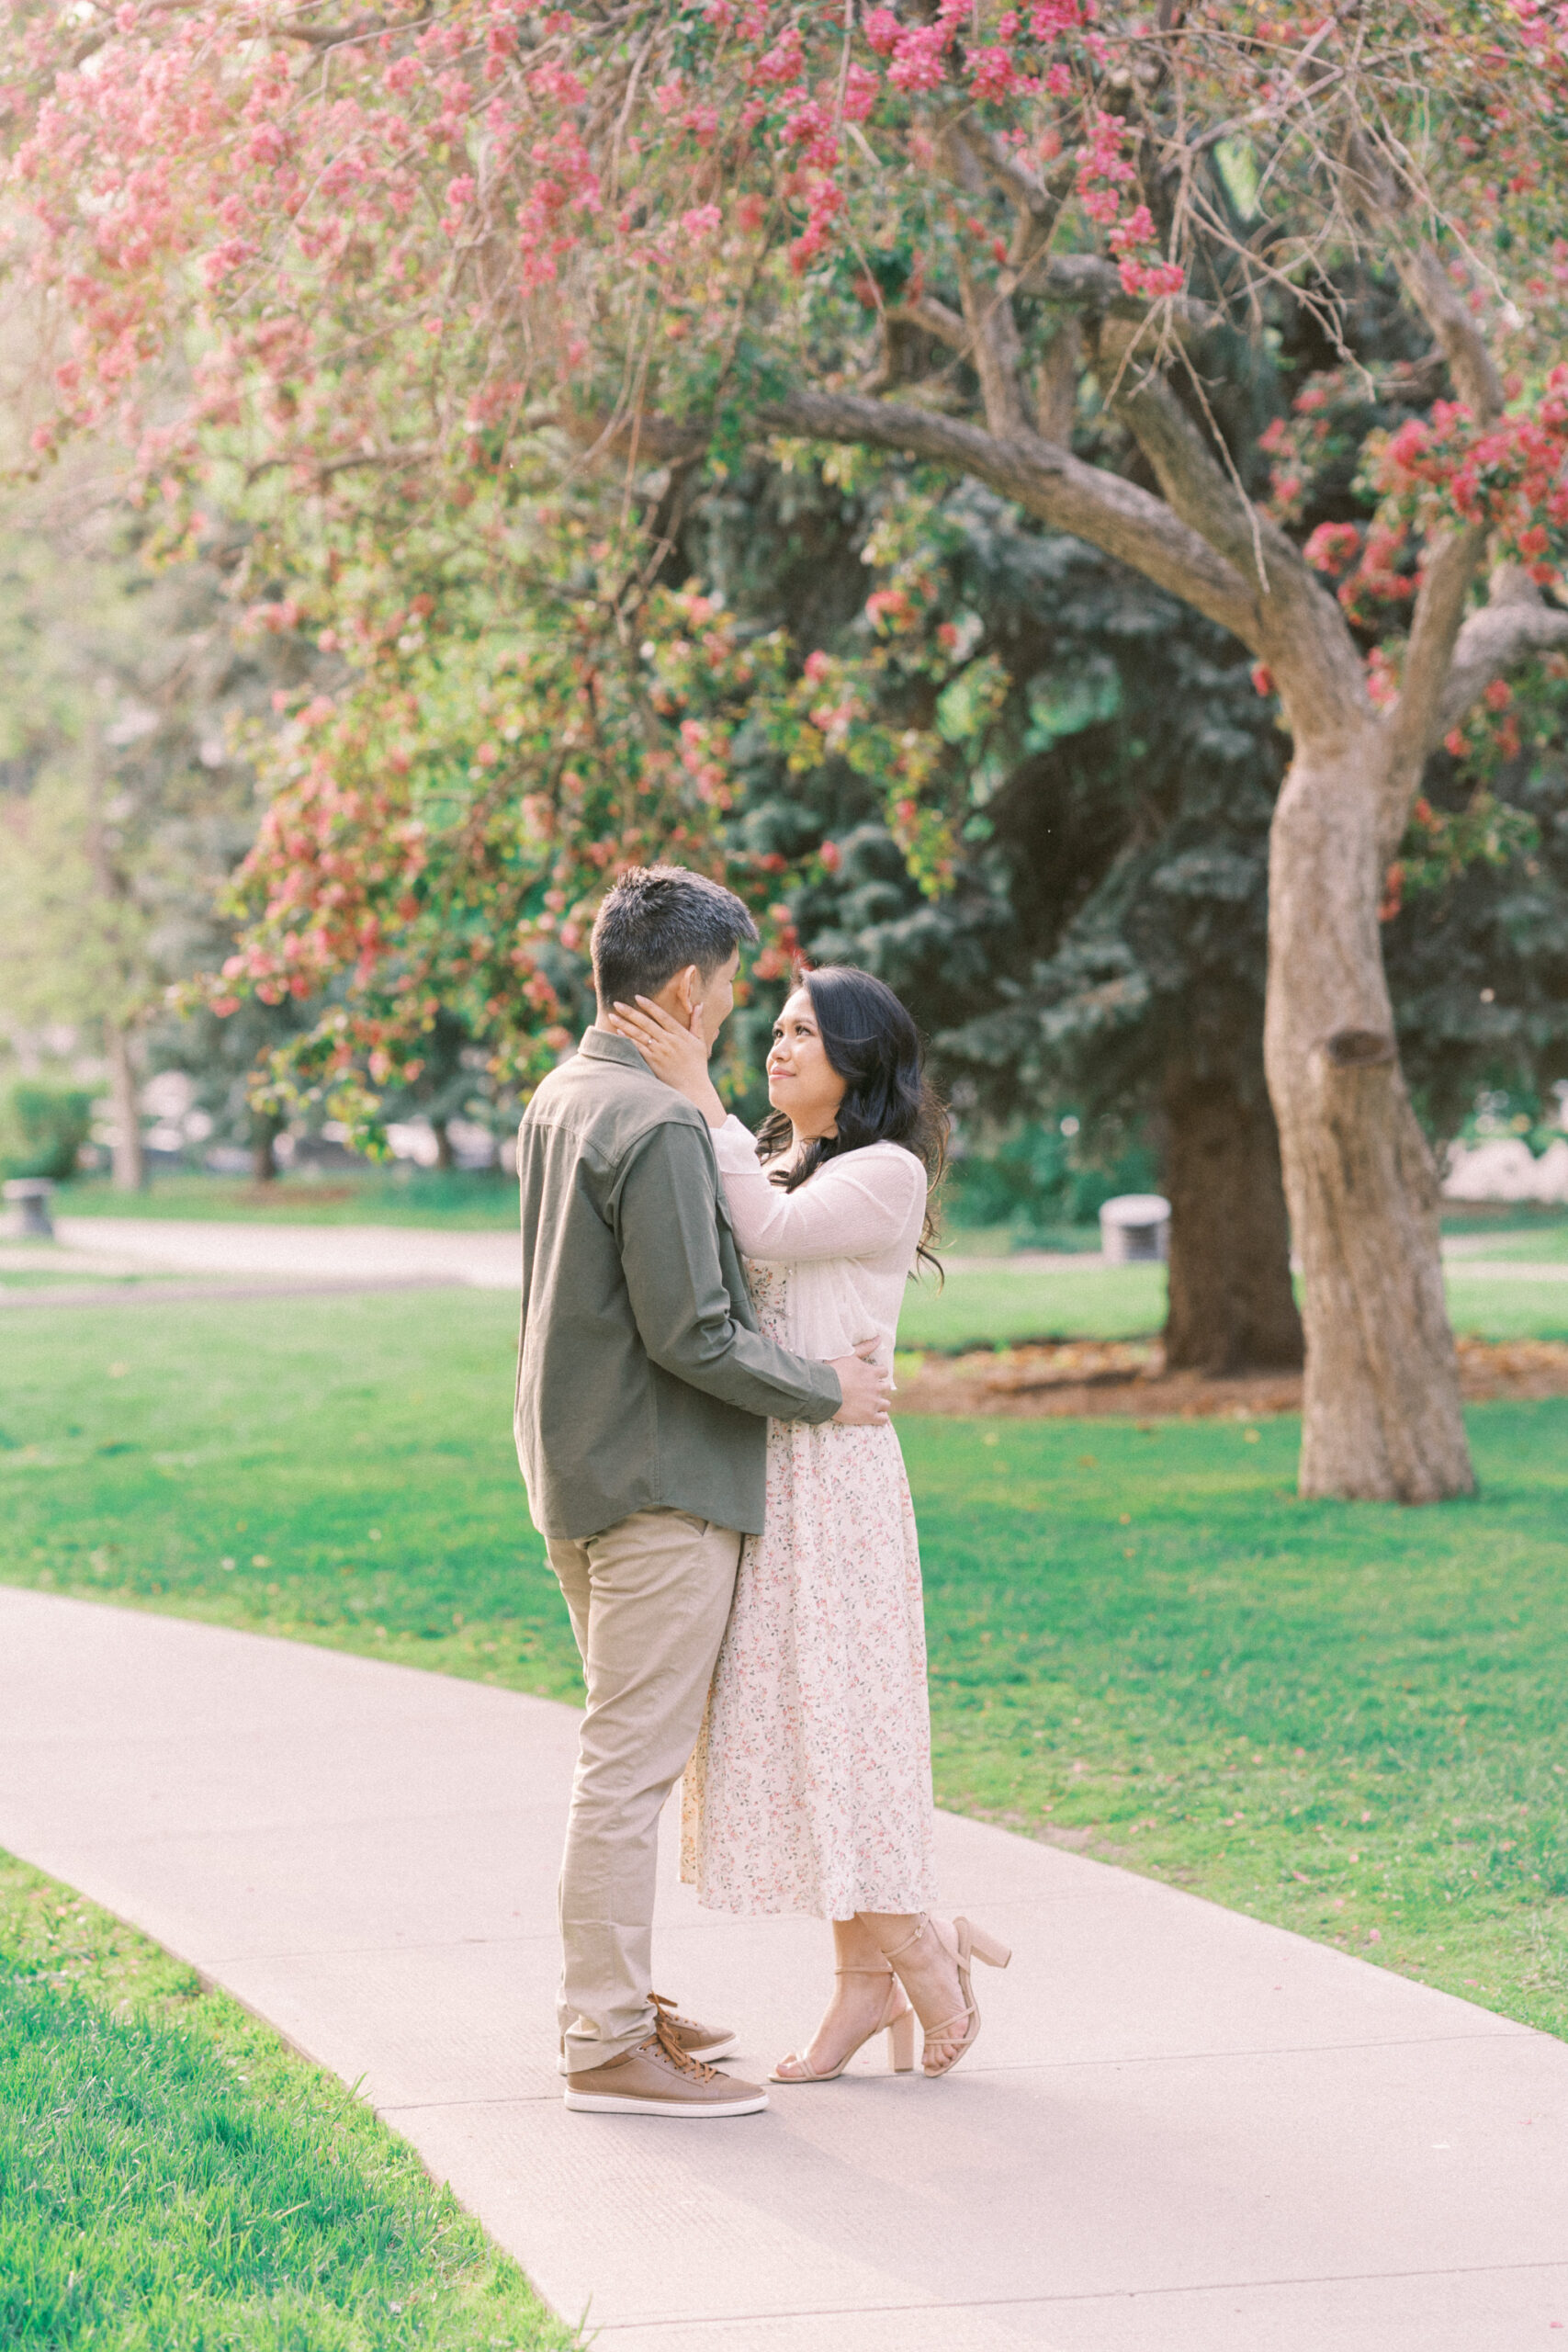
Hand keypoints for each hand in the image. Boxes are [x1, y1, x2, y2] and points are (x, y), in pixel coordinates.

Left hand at [605, 995, 725, 1125]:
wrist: (693, 1087)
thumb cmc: (697, 1065)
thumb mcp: (700, 1042)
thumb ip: (698, 1023)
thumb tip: (699, 1005)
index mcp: (680, 1034)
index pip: (662, 1016)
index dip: (649, 1006)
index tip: (637, 997)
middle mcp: (668, 1041)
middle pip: (646, 1023)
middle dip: (630, 1012)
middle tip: (617, 1003)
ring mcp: (659, 1052)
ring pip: (639, 1035)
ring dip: (624, 1024)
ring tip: (612, 1016)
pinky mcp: (652, 1062)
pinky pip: (637, 1048)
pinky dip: (627, 1040)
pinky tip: (618, 1033)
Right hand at [828, 1340, 892, 1426]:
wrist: (826, 1391)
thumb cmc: (834, 1372)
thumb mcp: (849, 1355)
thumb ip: (865, 1347)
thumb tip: (879, 1338)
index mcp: (873, 1372)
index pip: (884, 1372)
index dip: (878, 1375)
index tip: (870, 1378)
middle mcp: (876, 1387)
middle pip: (886, 1388)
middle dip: (880, 1390)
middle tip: (869, 1392)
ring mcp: (874, 1403)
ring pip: (886, 1404)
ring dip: (881, 1404)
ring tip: (870, 1405)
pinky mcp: (869, 1416)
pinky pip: (883, 1419)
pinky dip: (881, 1418)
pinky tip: (875, 1417)